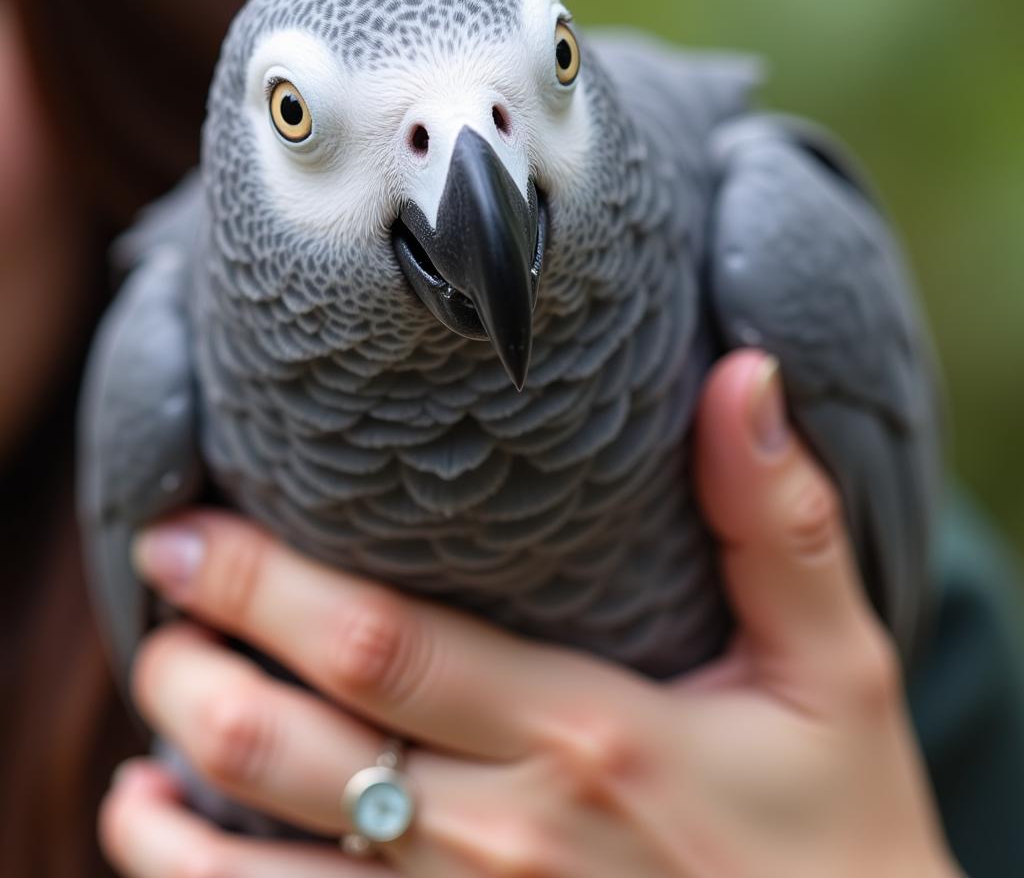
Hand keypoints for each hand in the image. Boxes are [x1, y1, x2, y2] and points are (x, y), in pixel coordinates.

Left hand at [99, 350, 959, 876]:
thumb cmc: (840, 823)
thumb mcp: (835, 668)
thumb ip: (781, 521)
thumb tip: (743, 374)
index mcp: (590, 737)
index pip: (383, 646)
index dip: (264, 585)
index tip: (190, 529)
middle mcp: (508, 835)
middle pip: (298, 747)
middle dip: (199, 660)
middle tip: (158, 574)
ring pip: (269, 861)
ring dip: (178, 781)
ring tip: (149, 695)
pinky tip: (158, 832)